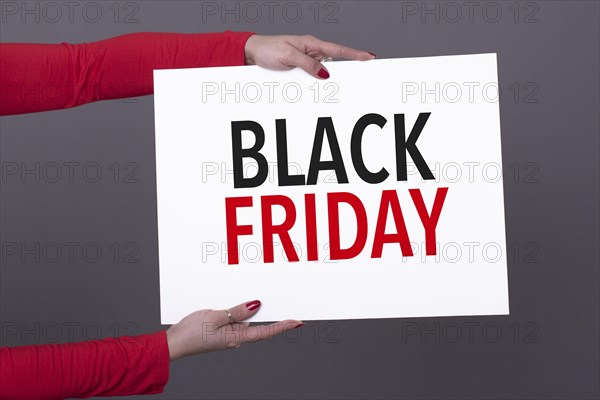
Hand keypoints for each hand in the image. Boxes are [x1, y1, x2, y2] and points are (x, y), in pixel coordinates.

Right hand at [166, 300, 301, 360]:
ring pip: (243, 320)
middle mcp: (235, 338)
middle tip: (280, 302)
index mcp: (237, 337)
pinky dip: (236, 310)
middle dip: (265, 313)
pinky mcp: (219, 331)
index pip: (266, 332)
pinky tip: (232, 303)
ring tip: (250, 298)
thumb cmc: (191, 333)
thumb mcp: (215, 317)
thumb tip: (256, 306)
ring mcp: (227, 335)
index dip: (283, 326)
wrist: (173, 343)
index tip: (297, 322)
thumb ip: (237, 311)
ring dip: (247, 309)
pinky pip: (233, 319)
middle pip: (256, 324)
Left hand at [244, 34, 375, 78]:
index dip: (355, 53)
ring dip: (328, 80)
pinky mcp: (299, 70)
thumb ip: (307, 64)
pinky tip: (318, 89)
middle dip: (346, 68)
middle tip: (362, 74)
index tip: (370, 57)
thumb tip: (325, 73)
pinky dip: (316, 83)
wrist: (252, 53)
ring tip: (338, 86)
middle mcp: (311, 52)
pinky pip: (312, 77)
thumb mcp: (288, 56)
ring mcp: (306, 62)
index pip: (338, 49)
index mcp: (311, 44)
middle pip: (334, 61)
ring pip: (323, 72)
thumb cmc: (268, 49)